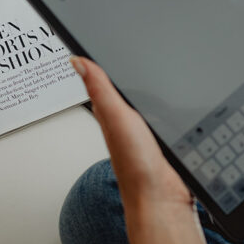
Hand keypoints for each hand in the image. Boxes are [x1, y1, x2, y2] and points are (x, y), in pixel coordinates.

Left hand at [71, 57, 191, 211]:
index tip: (87, 45)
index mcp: (110, 115)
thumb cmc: (137, 166)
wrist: (164, 197)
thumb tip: (76, 60)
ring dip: (141, 91)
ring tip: (135, 71)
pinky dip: (162, 108)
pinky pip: (158, 118)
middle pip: (118, 93)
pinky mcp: (162, 142)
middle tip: (107, 52)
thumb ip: (101, 89)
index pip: (99, 84)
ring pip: (139, 105)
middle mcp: (124, 124)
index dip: (95, 65)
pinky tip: (167, 105)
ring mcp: (144, 134)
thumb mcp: (118, 118)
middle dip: (115, 74)